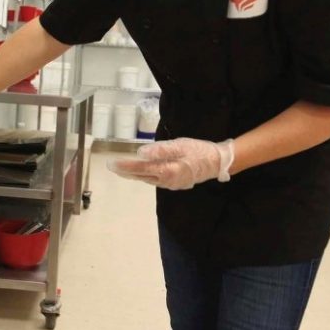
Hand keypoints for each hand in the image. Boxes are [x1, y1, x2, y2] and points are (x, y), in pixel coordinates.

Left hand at [107, 137, 234, 189]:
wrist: (217, 163)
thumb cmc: (198, 151)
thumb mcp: (180, 145)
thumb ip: (160, 150)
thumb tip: (140, 153)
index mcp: (167, 171)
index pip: (141, 168)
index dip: (125, 166)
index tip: (112, 164)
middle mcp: (166, 181)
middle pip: (142, 176)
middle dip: (126, 172)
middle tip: (112, 167)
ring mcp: (171, 184)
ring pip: (148, 179)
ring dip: (135, 174)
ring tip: (122, 169)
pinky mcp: (175, 183)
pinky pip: (156, 180)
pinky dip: (146, 175)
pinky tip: (142, 172)